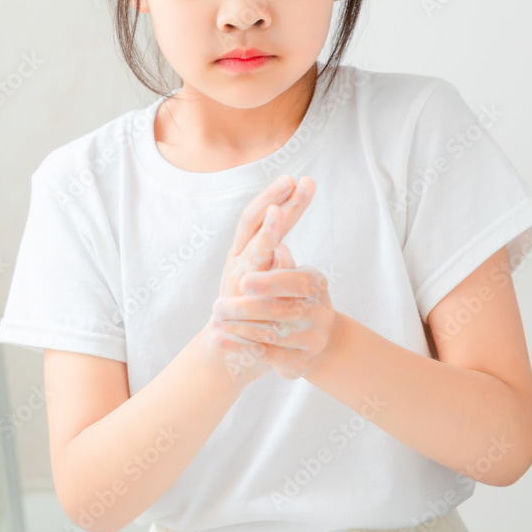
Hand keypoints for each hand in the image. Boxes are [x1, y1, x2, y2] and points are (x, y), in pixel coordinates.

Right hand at [201, 174, 315, 385]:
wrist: (229, 352)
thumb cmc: (253, 317)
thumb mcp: (268, 286)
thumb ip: (277, 267)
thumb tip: (286, 249)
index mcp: (247, 252)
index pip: (263, 217)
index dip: (281, 198)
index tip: (302, 180)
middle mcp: (238, 256)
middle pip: (254, 217)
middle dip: (275, 197)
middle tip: (295, 179)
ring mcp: (236, 271)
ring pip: (252, 237)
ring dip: (270, 219)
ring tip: (283, 201)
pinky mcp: (238, 289)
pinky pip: (254, 265)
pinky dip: (266, 247)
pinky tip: (280, 237)